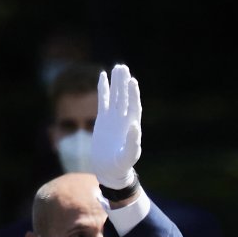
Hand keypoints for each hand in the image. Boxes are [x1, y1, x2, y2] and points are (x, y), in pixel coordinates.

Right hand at [92, 64, 141, 189]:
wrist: (109, 169)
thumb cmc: (121, 165)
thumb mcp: (127, 156)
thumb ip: (132, 143)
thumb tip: (134, 126)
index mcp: (132, 125)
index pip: (134, 106)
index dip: (133, 94)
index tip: (132, 81)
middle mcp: (124, 119)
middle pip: (125, 97)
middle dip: (124, 83)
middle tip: (123, 67)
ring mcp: (114, 117)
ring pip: (115, 96)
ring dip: (116, 82)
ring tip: (118, 67)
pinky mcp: (103, 119)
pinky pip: (103, 100)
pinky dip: (103, 89)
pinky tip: (103, 76)